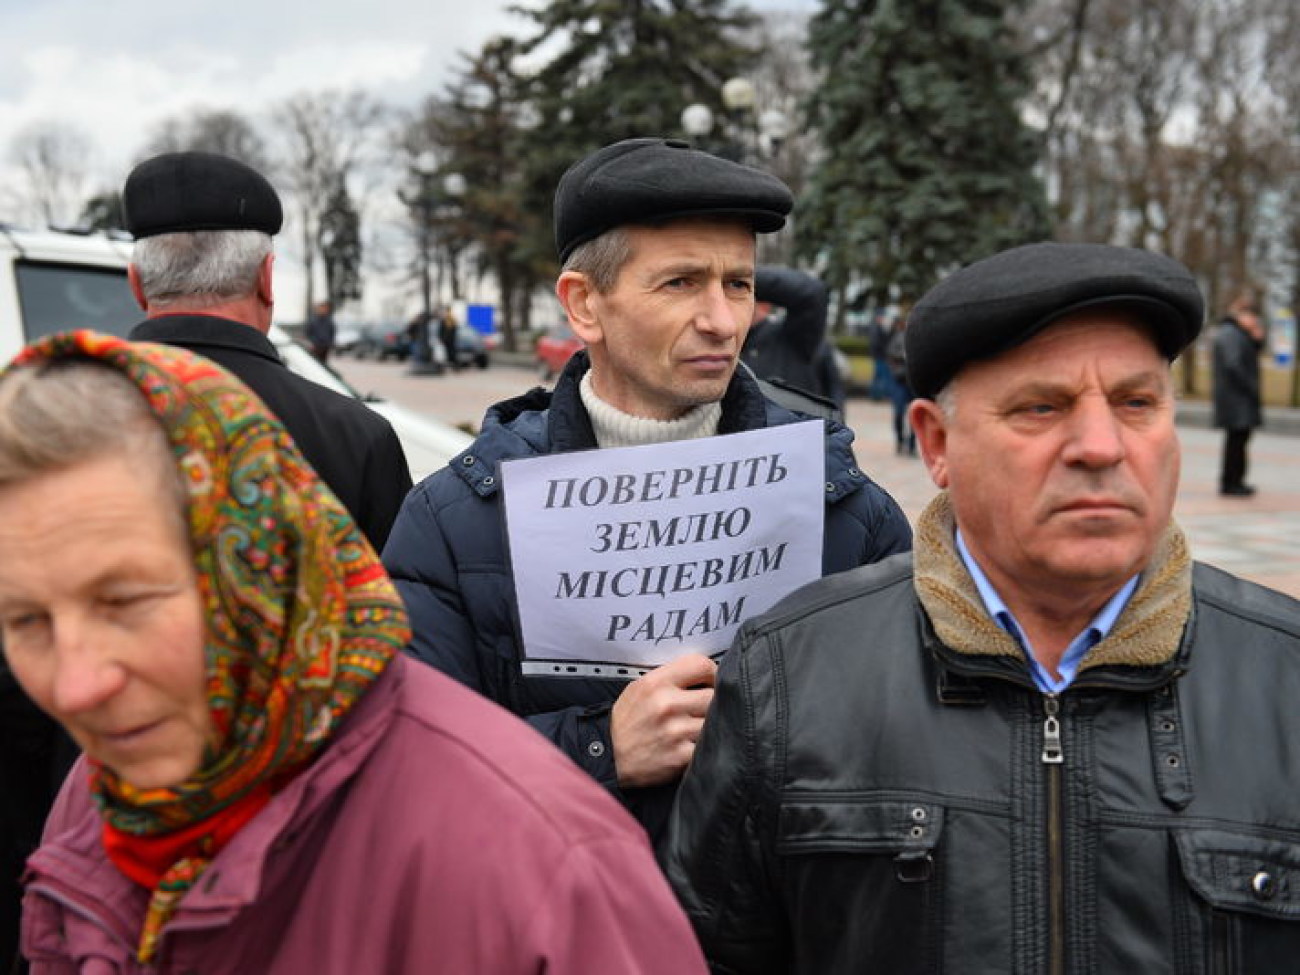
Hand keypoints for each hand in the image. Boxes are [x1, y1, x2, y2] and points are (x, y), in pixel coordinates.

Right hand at [610, 653, 717, 788]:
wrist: (608, 757)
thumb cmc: (627, 721)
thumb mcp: (639, 688)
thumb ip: (669, 678)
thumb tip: (703, 674)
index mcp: (656, 683)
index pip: (701, 664)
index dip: (712, 673)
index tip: (710, 683)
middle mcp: (667, 704)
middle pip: (714, 695)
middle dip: (713, 703)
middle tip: (704, 709)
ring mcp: (675, 731)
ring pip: (715, 722)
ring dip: (710, 726)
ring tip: (696, 729)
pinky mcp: (681, 757)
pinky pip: (708, 746)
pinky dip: (704, 747)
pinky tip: (692, 746)